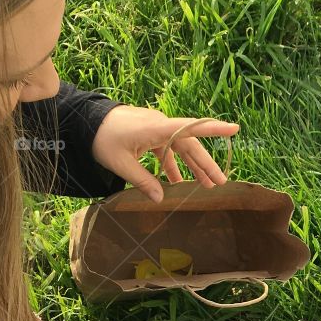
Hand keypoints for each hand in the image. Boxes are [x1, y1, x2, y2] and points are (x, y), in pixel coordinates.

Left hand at [91, 106, 240, 201]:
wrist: (85, 121)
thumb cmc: (102, 139)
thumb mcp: (120, 163)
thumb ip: (142, 181)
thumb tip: (161, 199)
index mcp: (156, 128)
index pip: (190, 127)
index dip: (214, 129)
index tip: (235, 129)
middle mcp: (161, 125)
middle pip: (190, 144)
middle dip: (205, 165)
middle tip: (220, 183)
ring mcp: (156, 128)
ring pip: (181, 148)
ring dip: (191, 167)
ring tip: (204, 186)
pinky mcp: (150, 132)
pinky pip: (168, 149)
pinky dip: (174, 165)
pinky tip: (177, 182)